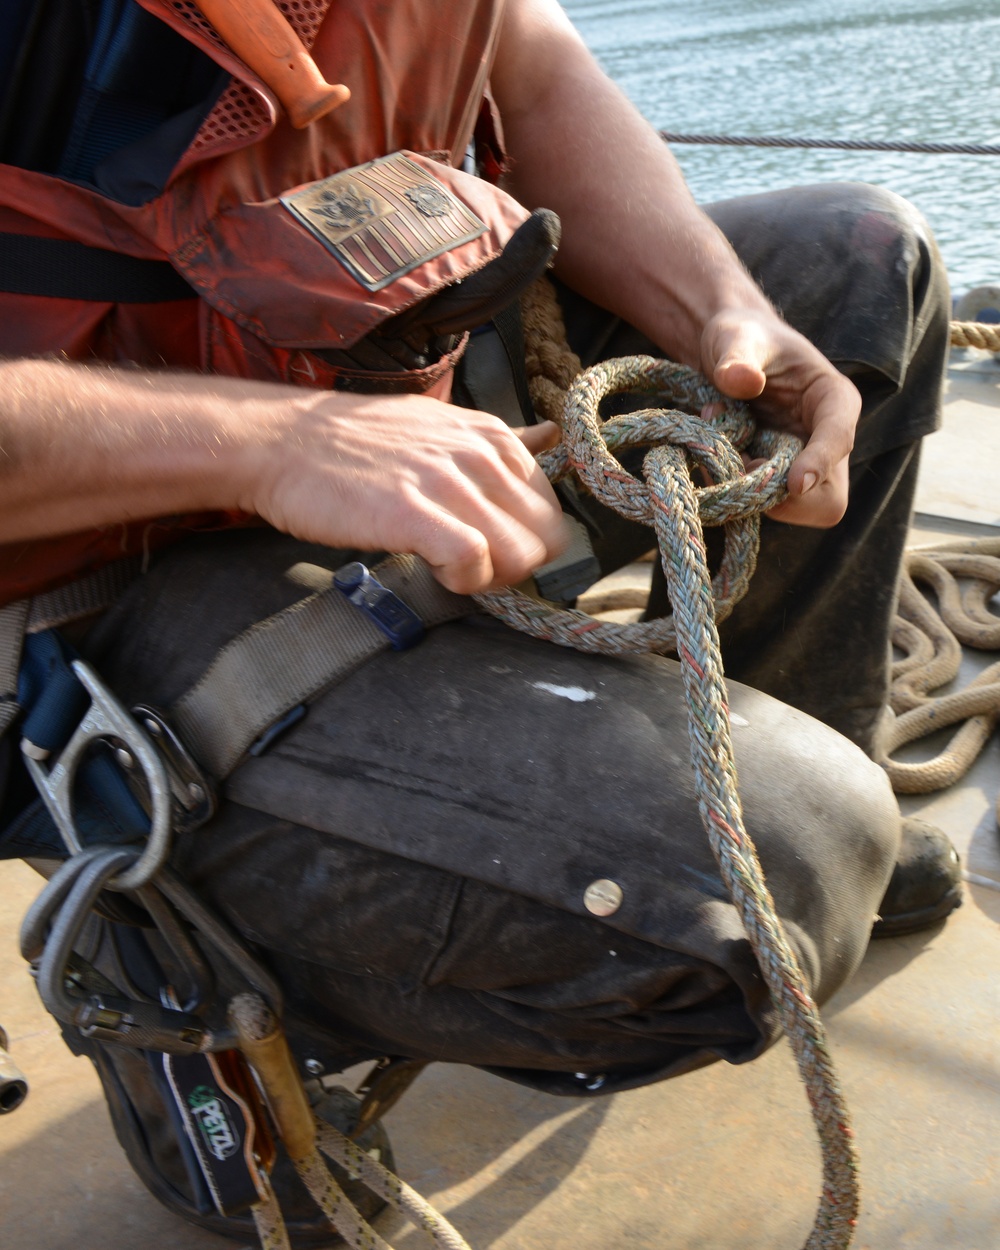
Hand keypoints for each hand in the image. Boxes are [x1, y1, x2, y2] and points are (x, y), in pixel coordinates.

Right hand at [248, 390, 565, 593]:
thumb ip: (498, 442)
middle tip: (468, 568)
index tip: (483, 547)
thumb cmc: (354, 444)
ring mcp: (448, 481)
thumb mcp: (439, 426)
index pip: (550, 510)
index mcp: (492, 436)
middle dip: (514, 567)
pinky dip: (462, 581)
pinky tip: (434, 571)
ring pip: (519, 553)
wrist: (283, 441)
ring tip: (447, 568)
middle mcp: (480, 454)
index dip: (523, 542)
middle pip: (546, 538)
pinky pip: (474, 560)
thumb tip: (551, 435)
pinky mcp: (414, 511)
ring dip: (489, 578)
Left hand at [700, 308, 860, 526]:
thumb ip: (738, 356)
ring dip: (752, 495)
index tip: (795, 483)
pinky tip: (716, 458)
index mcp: (834, 400)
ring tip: (721, 449)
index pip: (840, 438)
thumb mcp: (737, 337)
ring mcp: (802, 465)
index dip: (820, 463)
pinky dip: (734, 492)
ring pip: (794, 509)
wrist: (724, 356)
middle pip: (828, 498)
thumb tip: (740, 380)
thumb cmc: (740, 338)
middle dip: (784, 497)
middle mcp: (826, 441)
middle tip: (739, 464)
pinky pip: (761, 505)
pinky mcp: (775, 480)